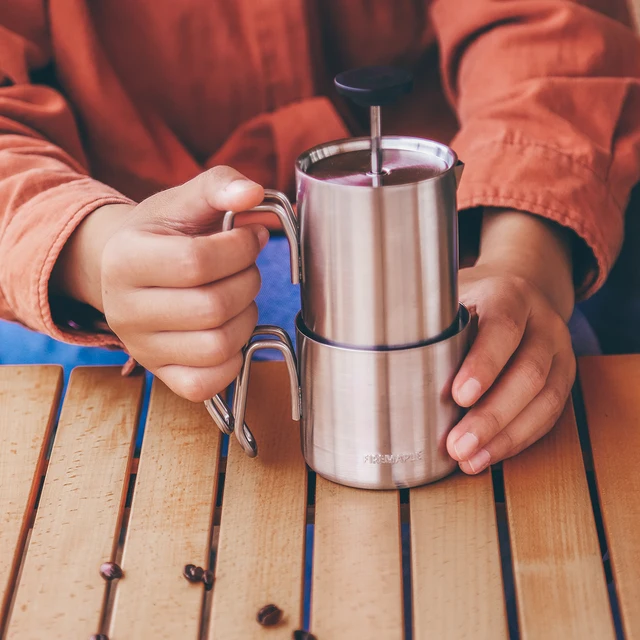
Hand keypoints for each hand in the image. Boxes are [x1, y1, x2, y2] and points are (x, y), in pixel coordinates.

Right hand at [52, 166, 267, 401]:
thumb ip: (220, 185)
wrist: (126, 269)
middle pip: (212, 307)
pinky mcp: (159, 373)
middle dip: (247, 282)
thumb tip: (253, 193)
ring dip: (245, 318)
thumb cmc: (161, 234)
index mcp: (125, 260)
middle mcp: (124, 310)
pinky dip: (232, 359)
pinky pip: (205, 383)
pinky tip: (228, 328)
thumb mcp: (184, 200)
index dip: (240, 248)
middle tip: (246, 268)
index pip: (197, 262)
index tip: (250, 237)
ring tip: (238, 296)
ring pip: (216, 346)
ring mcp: (141, 348)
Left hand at [446, 209, 576, 472]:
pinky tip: (489, 455)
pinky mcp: (563, 380)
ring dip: (505, 436)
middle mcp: (542, 325)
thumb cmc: (478, 297)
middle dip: (492, 415)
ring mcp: (559, 354)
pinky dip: (518, 440)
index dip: (484, 363)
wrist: (526, 288)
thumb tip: (376, 341)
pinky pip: (549, 415)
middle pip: (528, 373)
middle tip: (457, 444)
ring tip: (470, 459)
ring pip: (545, 400)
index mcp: (511, 296)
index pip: (503, 327)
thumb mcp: (453, 291)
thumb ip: (428, 314)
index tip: (457, 395)